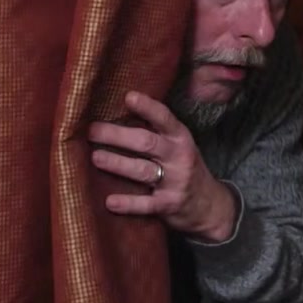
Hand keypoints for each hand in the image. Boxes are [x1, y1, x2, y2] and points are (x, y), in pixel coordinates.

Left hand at [87, 90, 238, 240]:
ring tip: (96, 157)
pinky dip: (128, 203)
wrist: (210, 206)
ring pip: (143, 170)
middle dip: (118, 135)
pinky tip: (110, 202)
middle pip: (146, 142)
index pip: (164, 118)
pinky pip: (146, 204)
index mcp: (180, 138)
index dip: (147, 107)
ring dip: (118, 163)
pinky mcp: (169, 204)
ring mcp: (175, 181)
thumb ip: (155, 132)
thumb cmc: (183, 168)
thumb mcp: (178, 145)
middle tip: (92, 131)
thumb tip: (118, 111)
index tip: (128, 97)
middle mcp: (179, 157)